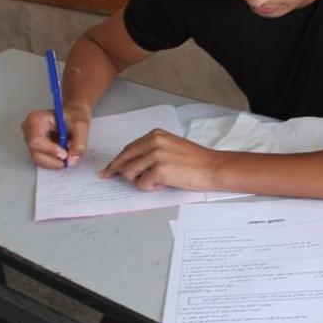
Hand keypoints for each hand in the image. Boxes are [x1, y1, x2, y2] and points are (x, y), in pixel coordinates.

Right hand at [21, 105, 90, 168]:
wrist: (72, 117)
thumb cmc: (73, 117)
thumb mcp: (81, 126)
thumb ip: (79, 143)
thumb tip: (72, 159)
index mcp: (36, 120)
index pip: (36, 140)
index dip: (50, 150)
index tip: (64, 155)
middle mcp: (29, 131)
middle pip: (36, 153)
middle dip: (54, 160)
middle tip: (69, 160)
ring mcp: (30, 140)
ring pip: (39, 160)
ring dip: (55, 162)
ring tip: (68, 154)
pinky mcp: (35, 148)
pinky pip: (42, 161)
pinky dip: (54, 162)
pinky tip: (63, 156)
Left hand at [101, 130, 225, 191]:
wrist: (214, 168)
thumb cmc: (197, 161)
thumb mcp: (172, 147)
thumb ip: (152, 151)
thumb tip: (133, 164)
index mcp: (156, 135)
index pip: (129, 148)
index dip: (117, 161)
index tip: (108, 169)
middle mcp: (153, 142)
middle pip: (124, 159)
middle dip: (115, 171)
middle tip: (108, 177)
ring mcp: (155, 156)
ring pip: (129, 173)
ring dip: (140, 181)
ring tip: (158, 181)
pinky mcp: (159, 170)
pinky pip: (142, 184)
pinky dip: (151, 188)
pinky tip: (165, 184)